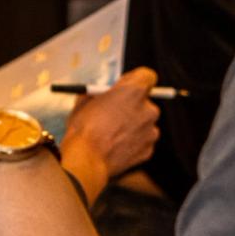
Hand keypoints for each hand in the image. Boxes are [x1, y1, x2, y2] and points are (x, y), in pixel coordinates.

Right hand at [62, 68, 160, 199]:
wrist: (86, 160)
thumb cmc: (83, 129)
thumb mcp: (84, 101)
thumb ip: (99, 94)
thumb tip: (102, 94)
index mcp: (133, 91)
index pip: (147, 76)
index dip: (135, 80)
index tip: (124, 86)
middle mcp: (148, 109)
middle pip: (145, 102)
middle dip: (132, 106)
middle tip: (114, 113)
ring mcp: (151, 131)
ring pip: (144, 123)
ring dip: (132, 126)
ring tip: (111, 135)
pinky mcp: (148, 149)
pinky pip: (142, 141)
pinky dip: (132, 142)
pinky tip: (114, 147)